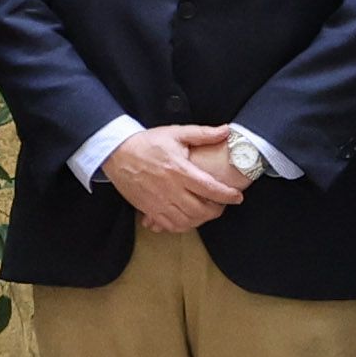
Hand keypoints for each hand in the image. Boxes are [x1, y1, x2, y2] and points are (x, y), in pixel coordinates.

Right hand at [99, 124, 247, 235]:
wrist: (118, 154)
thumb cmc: (148, 143)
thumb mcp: (176, 133)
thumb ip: (202, 134)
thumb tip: (226, 130)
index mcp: (180, 171)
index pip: (210, 188)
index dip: (227, 195)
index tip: (237, 197)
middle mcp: (171, 189)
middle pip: (201, 210)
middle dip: (217, 210)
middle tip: (223, 205)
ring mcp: (159, 202)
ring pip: (187, 221)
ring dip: (201, 220)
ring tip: (207, 212)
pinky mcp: (149, 210)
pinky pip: (170, 226)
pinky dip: (183, 226)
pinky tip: (189, 219)